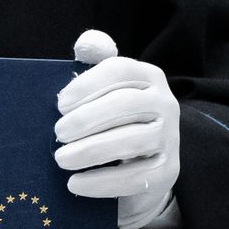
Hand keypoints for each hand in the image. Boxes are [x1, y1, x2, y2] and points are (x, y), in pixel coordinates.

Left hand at [56, 30, 180, 228]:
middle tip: (58, 133)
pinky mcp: (167, 171)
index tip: (59, 103)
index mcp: (149, 77)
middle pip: (126, 104)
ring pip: (131, 141)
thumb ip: (96, 62)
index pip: (120, 71)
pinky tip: (75, 184)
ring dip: (91, 151)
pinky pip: (133, 177)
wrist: (143, 169)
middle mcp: (166, 103)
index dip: (87, 84)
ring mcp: (170, 138)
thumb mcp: (107, 91)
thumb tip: (85, 43)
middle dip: (87, 119)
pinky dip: (101, 182)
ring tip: (60, 159)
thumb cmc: (115, 122)